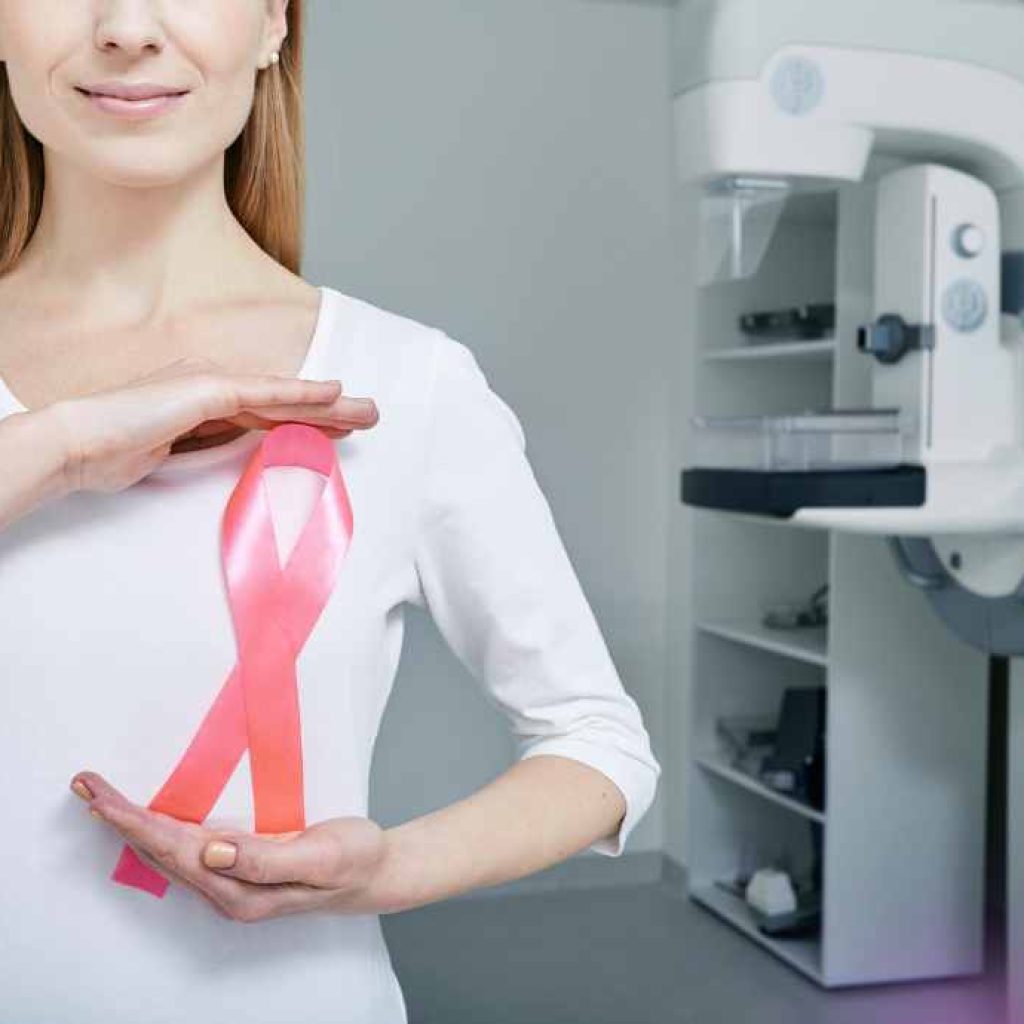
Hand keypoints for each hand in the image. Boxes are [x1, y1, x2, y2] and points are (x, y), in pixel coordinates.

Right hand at [46, 355, 378, 494]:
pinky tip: (332, 394)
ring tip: (367, 411)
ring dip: (328, 404)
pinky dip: (300, 393)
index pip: (268, 415)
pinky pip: (264, 394)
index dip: (306, 421)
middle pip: (283, 403)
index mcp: (206, 404)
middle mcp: (213, 388)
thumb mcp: (173, 454)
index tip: (338, 431)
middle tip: (369, 416)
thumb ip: (204, 448)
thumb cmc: (114, 454)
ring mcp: (210, 385)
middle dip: (329, 411)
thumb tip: (234, 457)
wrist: (77, 446)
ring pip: (283, 397)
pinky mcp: (206, 390)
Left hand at [70, 771, 388, 921]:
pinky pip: (186, 848)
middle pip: (160, 851)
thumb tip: (211, 851)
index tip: (101, 798)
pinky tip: (148, 820)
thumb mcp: (322, 856)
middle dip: (118, 819)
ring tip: (102, 799)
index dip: (134, 822)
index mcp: (241, 889)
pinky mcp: (239, 867)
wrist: (376, 873)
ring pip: (168, 851)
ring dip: (133, 824)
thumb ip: (266, 859)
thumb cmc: (354, 860)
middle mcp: (227, 889)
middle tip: (85, 785)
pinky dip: (158, 829)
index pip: (174, 850)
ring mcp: (231, 881)